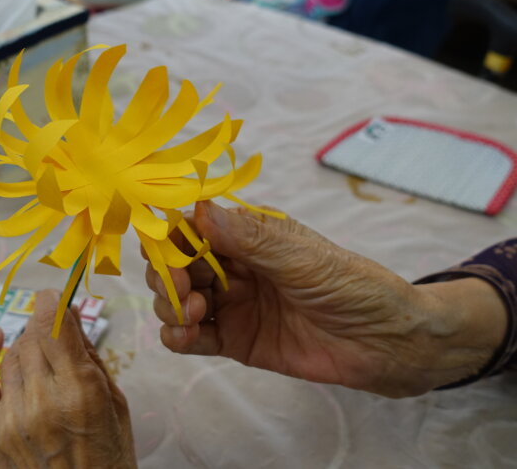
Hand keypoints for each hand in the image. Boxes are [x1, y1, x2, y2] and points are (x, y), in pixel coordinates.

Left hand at [0, 290, 136, 467]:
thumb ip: (90, 356)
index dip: (53, 301)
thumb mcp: (115, 403)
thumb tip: (70, 313)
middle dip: (45, 329)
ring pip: (11, 354)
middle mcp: (43, 401)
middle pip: (32, 336)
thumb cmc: (109, 458)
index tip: (56, 296)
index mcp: (81, 391)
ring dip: (27, 347)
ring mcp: (11, 418)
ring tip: (44, 361)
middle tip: (57, 336)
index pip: (54, 323)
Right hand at [147, 201, 506, 397]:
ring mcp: (233, 305)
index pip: (193, 227)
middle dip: (167, 273)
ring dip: (172, 305)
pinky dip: (177, 336)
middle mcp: (234, 267)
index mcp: (249, 236)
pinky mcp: (236, 341)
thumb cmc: (353, 286)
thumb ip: (247, 238)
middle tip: (181, 288)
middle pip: (177, 264)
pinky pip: (193, 337)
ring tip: (195, 314)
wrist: (390, 344)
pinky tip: (184, 335)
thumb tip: (195, 209)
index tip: (163, 249)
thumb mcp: (302, 257)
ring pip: (178, 299)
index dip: (171, 236)